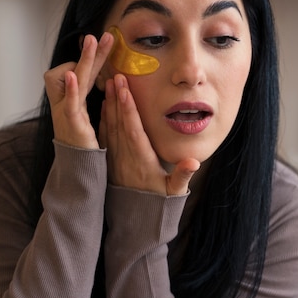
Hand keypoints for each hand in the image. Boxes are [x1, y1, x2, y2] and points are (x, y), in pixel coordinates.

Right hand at [44, 33, 112, 148]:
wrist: (78, 170)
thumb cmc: (84, 146)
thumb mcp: (88, 120)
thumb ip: (91, 101)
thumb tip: (104, 83)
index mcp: (74, 100)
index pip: (82, 74)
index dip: (92, 62)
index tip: (104, 49)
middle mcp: (67, 102)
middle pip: (78, 71)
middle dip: (90, 53)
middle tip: (101, 35)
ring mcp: (67, 112)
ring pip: (74, 80)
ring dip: (84, 60)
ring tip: (91, 41)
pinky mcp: (72, 125)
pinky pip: (69, 104)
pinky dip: (71, 89)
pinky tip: (72, 75)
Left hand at [99, 74, 199, 194]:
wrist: (133, 222)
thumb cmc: (157, 205)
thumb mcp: (174, 194)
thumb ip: (182, 176)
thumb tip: (194, 162)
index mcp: (142, 161)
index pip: (133, 130)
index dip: (129, 109)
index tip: (125, 89)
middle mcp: (125, 158)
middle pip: (119, 123)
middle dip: (118, 98)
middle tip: (115, 75)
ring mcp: (115, 159)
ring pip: (110, 127)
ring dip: (110, 104)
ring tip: (109, 83)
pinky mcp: (110, 162)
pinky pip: (105, 135)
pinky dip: (104, 118)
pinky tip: (104, 104)